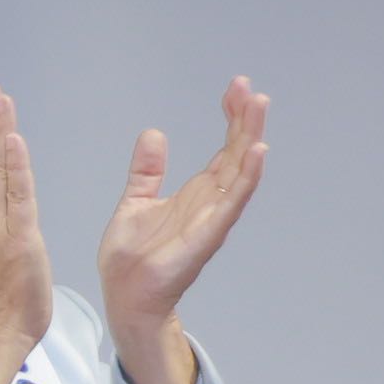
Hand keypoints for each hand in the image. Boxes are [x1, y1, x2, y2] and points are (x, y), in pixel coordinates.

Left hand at [99, 77, 269, 383]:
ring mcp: (212, 218)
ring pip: (240, 171)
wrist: (125, 296)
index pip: (222, 148)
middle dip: (245, 120)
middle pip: (236, 154)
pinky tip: (256, 151)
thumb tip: (154, 133)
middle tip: (252, 87)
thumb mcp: (136, 202)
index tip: (236, 87)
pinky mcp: (206, 235)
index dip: (231, 117)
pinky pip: (232, 202)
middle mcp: (211, 202)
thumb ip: (147, 171)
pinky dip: (246, 176)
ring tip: (259, 107)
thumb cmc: (133, 257)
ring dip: (250, 139)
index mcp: (197, 193)